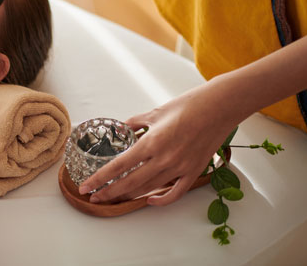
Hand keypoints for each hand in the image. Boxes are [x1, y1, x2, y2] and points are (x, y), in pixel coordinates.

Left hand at [79, 77, 246, 205]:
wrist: (220, 107)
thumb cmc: (188, 105)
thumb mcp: (155, 112)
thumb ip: (135, 124)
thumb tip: (121, 129)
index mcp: (152, 141)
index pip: (119, 165)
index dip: (99, 178)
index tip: (86, 186)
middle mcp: (164, 158)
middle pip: (130, 182)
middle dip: (109, 192)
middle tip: (94, 197)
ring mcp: (181, 167)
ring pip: (149, 189)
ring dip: (129, 195)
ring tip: (114, 198)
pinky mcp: (194, 171)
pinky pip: (176, 192)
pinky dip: (162, 199)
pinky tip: (150, 200)